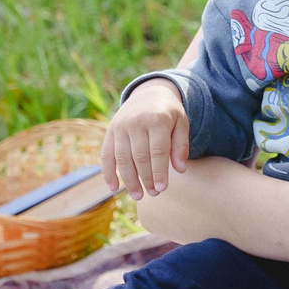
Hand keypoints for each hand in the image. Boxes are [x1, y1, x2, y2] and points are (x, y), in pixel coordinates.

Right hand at [102, 80, 188, 199]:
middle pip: (139, 157)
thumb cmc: (168, 113)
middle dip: (146, 178)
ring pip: (122, 158)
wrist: (148, 93)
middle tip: (153, 194)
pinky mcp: (110, 131)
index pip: (157, 151)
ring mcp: (120, 126)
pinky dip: (108, 173)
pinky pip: (106, 155)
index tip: (162, 188)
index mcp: (157, 119)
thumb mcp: (181, 123)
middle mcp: (136, 122)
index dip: (159, 171)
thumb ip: (181, 146)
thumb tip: (180, 170)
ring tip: (138, 196)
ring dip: (129, 180)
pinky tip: (113, 188)